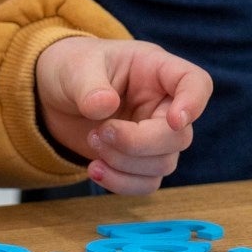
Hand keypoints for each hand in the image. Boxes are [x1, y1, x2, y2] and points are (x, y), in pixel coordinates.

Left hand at [35, 36, 211, 193]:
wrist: (54, 96)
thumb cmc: (73, 69)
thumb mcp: (76, 68)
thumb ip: (89, 85)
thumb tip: (104, 105)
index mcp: (157, 70)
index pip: (196, 83)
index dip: (194, 103)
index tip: (175, 120)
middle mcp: (163, 104)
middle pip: (179, 136)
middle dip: (139, 143)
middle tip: (101, 132)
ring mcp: (153, 135)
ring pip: (163, 164)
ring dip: (125, 163)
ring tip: (91, 141)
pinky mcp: (138, 161)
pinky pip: (147, 183)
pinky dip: (121, 183)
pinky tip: (94, 168)